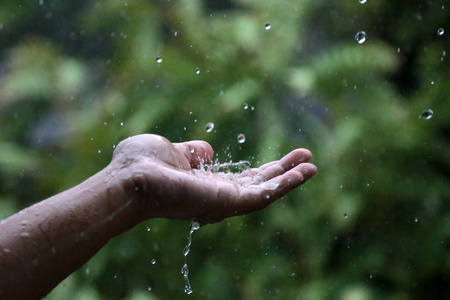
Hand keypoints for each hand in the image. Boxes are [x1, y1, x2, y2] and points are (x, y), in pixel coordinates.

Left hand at [110, 134, 316, 223]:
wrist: (127, 179)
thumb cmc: (140, 166)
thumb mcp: (172, 151)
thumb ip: (191, 153)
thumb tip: (206, 151)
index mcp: (206, 186)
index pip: (244, 180)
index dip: (266, 169)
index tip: (287, 159)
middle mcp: (217, 198)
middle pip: (259, 186)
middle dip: (284, 173)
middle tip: (308, 160)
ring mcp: (222, 202)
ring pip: (265, 193)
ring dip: (290, 180)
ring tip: (312, 166)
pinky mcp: (226, 203)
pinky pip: (261, 196)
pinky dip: (283, 186)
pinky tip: (301, 173)